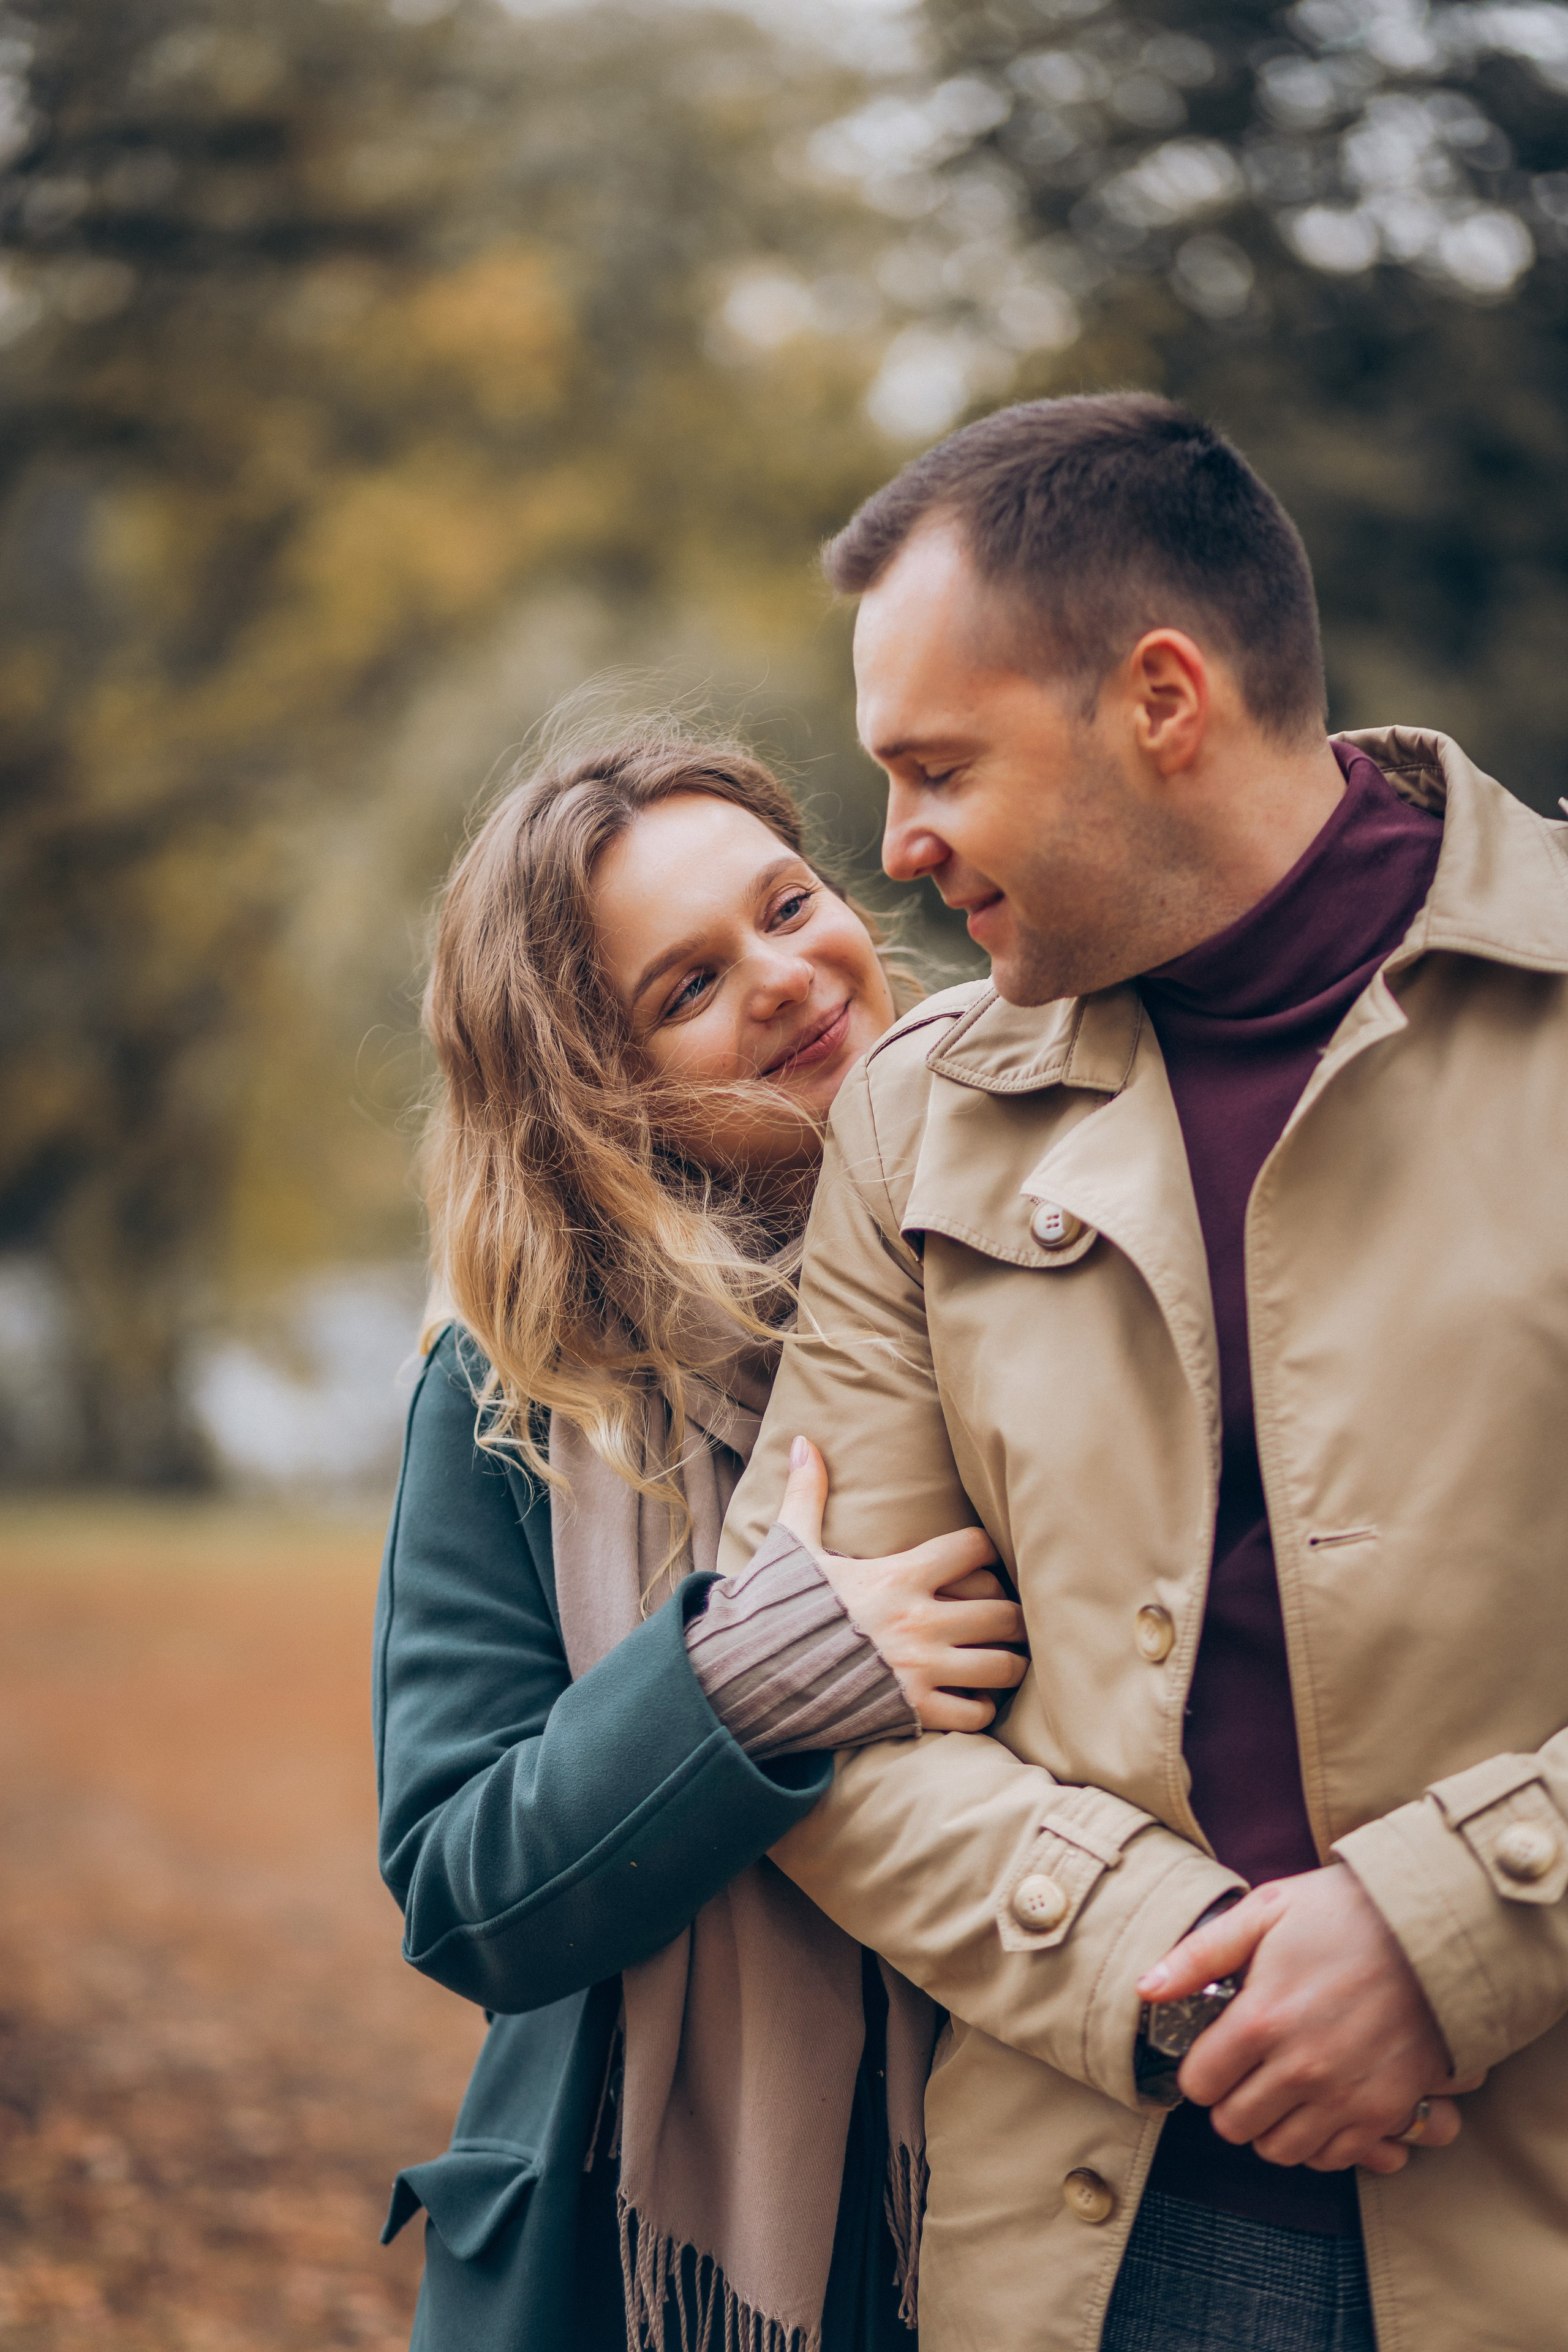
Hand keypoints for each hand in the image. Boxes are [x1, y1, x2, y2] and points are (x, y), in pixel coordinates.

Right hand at [777, 1436, 1026, 1731]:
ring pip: (1002, 1666)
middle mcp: (920, 1621)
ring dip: (1007, 1663)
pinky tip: (969, 1697)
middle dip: (1011, 1615)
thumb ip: (807, 1494)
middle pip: (1004, 1613)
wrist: (750, 1674)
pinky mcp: (913, 1711)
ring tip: (999, 1657)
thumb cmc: (777, 1608)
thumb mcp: (793, 1546)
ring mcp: (920, 1669)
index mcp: (900, 1576)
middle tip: (1003, 1617)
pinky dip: (980, 1708)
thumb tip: (802, 1442)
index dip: (986, 1552)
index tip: (980, 1562)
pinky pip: (974, 1715)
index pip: (976, 1549)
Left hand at [1137, 1864, 1483, 2173]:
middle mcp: (1300, 2068)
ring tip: (1278, 2089)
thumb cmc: (1343, 1913)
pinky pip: (1332, 2158)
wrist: (1434, 1931)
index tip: (1213, 2053)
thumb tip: (1146, 1989)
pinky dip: (1317, 2141)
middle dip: (1229, 2100)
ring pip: (1279, 2149)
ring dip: (1270, 2125)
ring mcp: (1345, 2096)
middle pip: (1233, 2125)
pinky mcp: (1384, 2112)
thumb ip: (1199, 1955)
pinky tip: (1317, 2105)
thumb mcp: (1265, 1912)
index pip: (1199, 2083)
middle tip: (1243, 2073)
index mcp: (1262, 2019)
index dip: (1199, 2069)